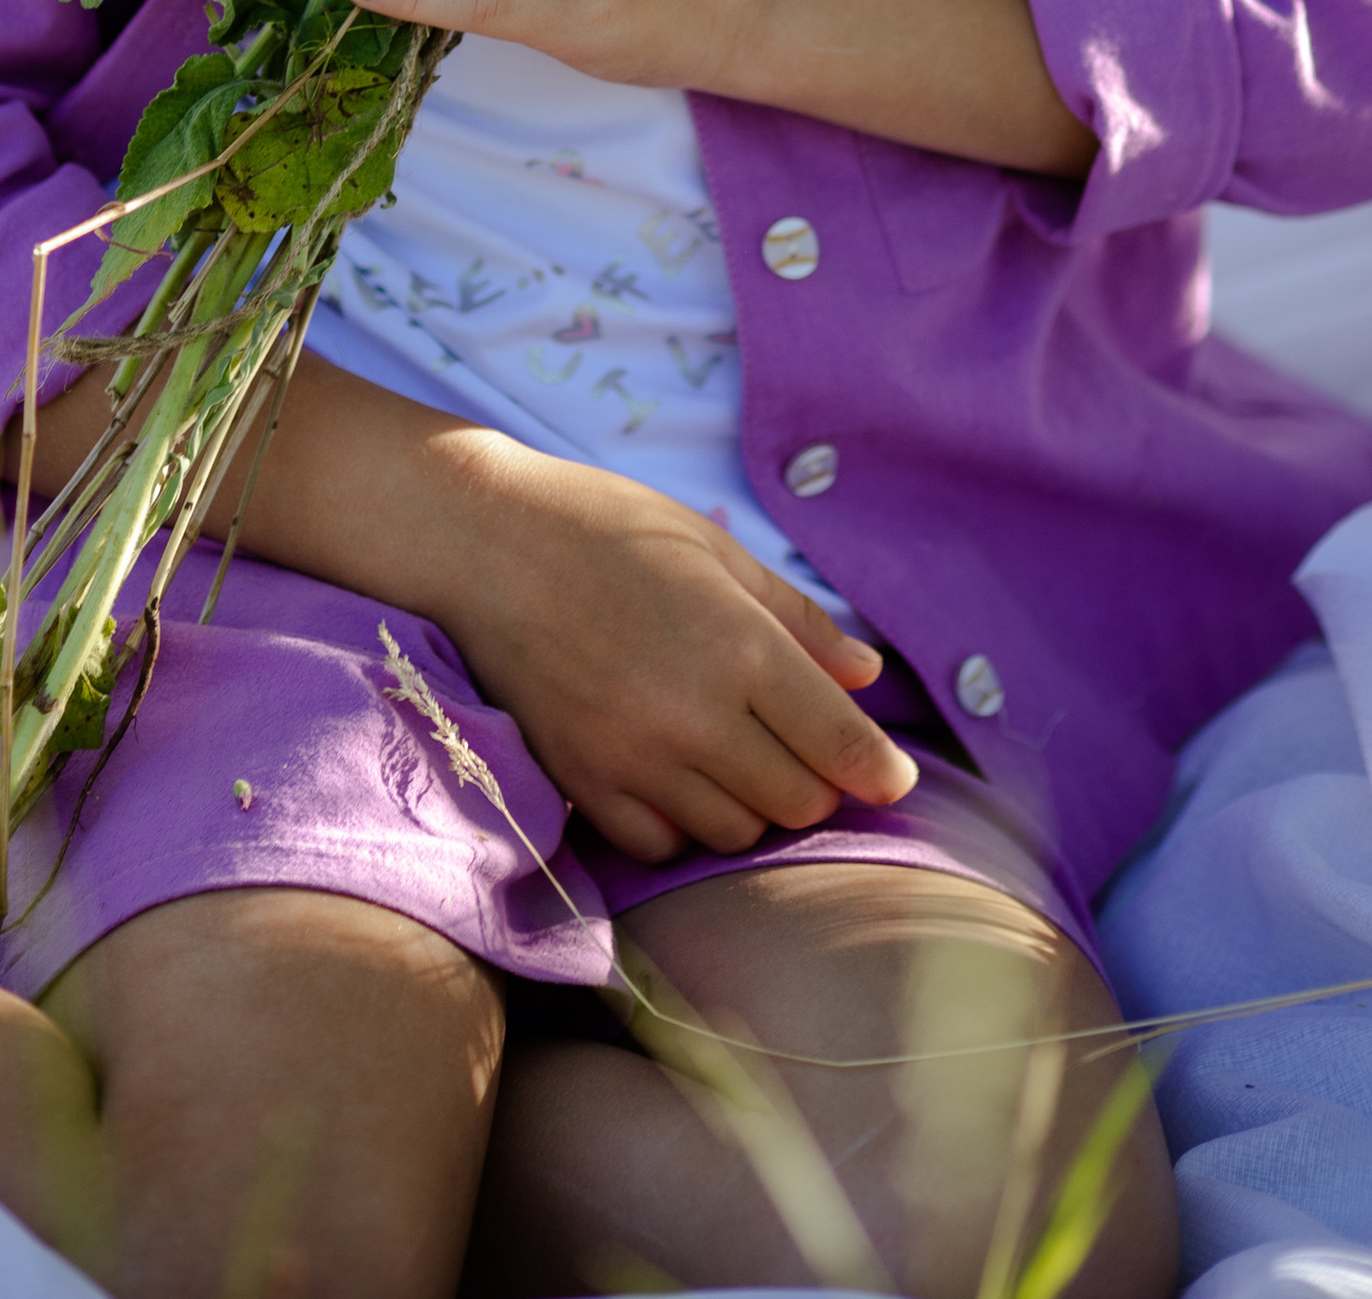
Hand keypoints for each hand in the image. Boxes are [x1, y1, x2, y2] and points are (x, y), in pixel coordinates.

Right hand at [423, 430, 915, 861]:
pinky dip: (682, 823)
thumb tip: (869, 677)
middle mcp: (694, 716)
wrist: (480, 539)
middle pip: (797, 803)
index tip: (890, 775)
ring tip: (732, 751)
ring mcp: (634, 758)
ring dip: (751, 804)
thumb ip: (797, 620)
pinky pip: (661, 845)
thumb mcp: (714, 548)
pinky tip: (674, 772)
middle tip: (799, 744)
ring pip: (735, 833)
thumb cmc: (604, 526)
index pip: (842, 745)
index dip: (880, 769)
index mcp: (738, 646)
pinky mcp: (583, 783)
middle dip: (815, 781)